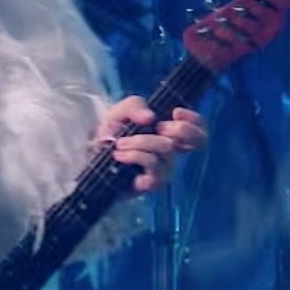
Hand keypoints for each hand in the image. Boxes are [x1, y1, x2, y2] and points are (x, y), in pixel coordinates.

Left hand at [93, 96, 208, 193]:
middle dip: (179, 129)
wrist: (89, 157)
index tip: (176, 112)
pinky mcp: (152, 183)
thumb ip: (135, 106)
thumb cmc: (109, 134)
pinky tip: (119, 155)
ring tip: (120, 143)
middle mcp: (172, 153)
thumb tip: (151, 117)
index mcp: (169, 134)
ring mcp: (164, 170)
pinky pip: (152, 165)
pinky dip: (135, 155)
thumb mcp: (119, 112)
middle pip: (197, 140)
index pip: (200, 131)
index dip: (196, 121)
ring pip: (167, 149)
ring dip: (141, 142)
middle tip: (157, 126)